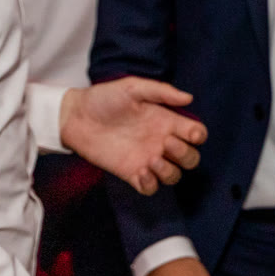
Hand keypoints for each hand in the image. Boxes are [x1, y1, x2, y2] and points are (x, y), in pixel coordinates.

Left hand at [62, 78, 206, 194]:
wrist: (76, 117)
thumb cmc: (104, 98)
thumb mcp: (133, 87)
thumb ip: (161, 91)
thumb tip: (189, 97)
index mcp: (166, 120)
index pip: (196, 134)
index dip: (198, 136)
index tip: (188, 133)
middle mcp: (161, 142)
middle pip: (190, 158)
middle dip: (185, 154)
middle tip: (166, 144)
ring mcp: (147, 159)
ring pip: (174, 176)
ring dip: (170, 171)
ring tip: (152, 160)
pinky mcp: (131, 173)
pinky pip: (151, 188)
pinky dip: (151, 184)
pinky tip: (140, 172)